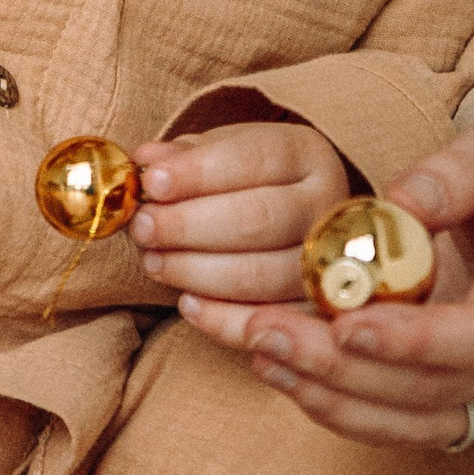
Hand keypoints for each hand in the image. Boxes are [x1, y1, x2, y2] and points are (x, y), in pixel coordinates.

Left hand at [134, 120, 350, 307]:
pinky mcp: (319, 309)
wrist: (289, 212)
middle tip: (144, 227)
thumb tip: (148, 160)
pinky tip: (186, 302)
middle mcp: (328, 205)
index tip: (151, 182)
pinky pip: (271, 322)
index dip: (198, 173)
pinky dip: (223, 319)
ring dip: (197, 272)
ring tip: (154, 261)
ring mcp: (329, 261)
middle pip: (260, 219)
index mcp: (305, 154)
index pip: (254, 159)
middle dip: (189, 226)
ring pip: (264, 276)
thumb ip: (184, 156)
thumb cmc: (245, 180)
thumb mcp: (219, 152)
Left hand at [232, 115, 473, 452]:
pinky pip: (401, 426)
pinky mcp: (468, 407)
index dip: (417, 340)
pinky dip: (339, 408)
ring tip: (259, 350)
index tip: (347, 325)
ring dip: (329, 395)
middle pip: (435, 388)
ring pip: (411, 420)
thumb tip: (404, 203)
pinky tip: (282, 372)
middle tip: (265, 330)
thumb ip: (463, 170)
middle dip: (342, 368)